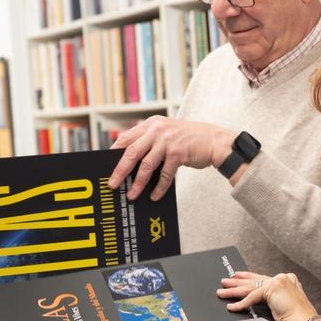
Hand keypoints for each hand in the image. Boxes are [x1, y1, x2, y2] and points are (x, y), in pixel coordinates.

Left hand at [107, 116, 235, 200]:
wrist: (214, 140)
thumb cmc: (189, 139)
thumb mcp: (167, 133)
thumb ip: (149, 141)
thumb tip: (129, 161)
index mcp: (151, 124)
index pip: (126, 138)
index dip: (114, 152)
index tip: (106, 166)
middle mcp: (157, 130)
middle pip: (131, 152)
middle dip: (120, 171)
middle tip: (112, 184)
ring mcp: (168, 141)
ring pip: (146, 166)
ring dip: (138, 183)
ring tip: (131, 195)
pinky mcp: (178, 153)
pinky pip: (164, 174)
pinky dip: (159, 187)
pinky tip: (154, 195)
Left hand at [218, 271, 317, 320]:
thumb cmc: (298, 320)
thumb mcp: (284, 306)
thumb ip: (274, 300)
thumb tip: (258, 302)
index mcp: (289, 280)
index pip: (264, 278)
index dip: (250, 278)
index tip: (239, 277)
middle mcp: (284, 278)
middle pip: (256, 280)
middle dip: (238, 281)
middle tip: (226, 280)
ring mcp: (279, 281)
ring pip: (251, 286)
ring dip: (234, 290)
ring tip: (222, 291)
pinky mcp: (272, 288)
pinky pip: (251, 296)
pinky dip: (240, 303)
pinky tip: (231, 306)